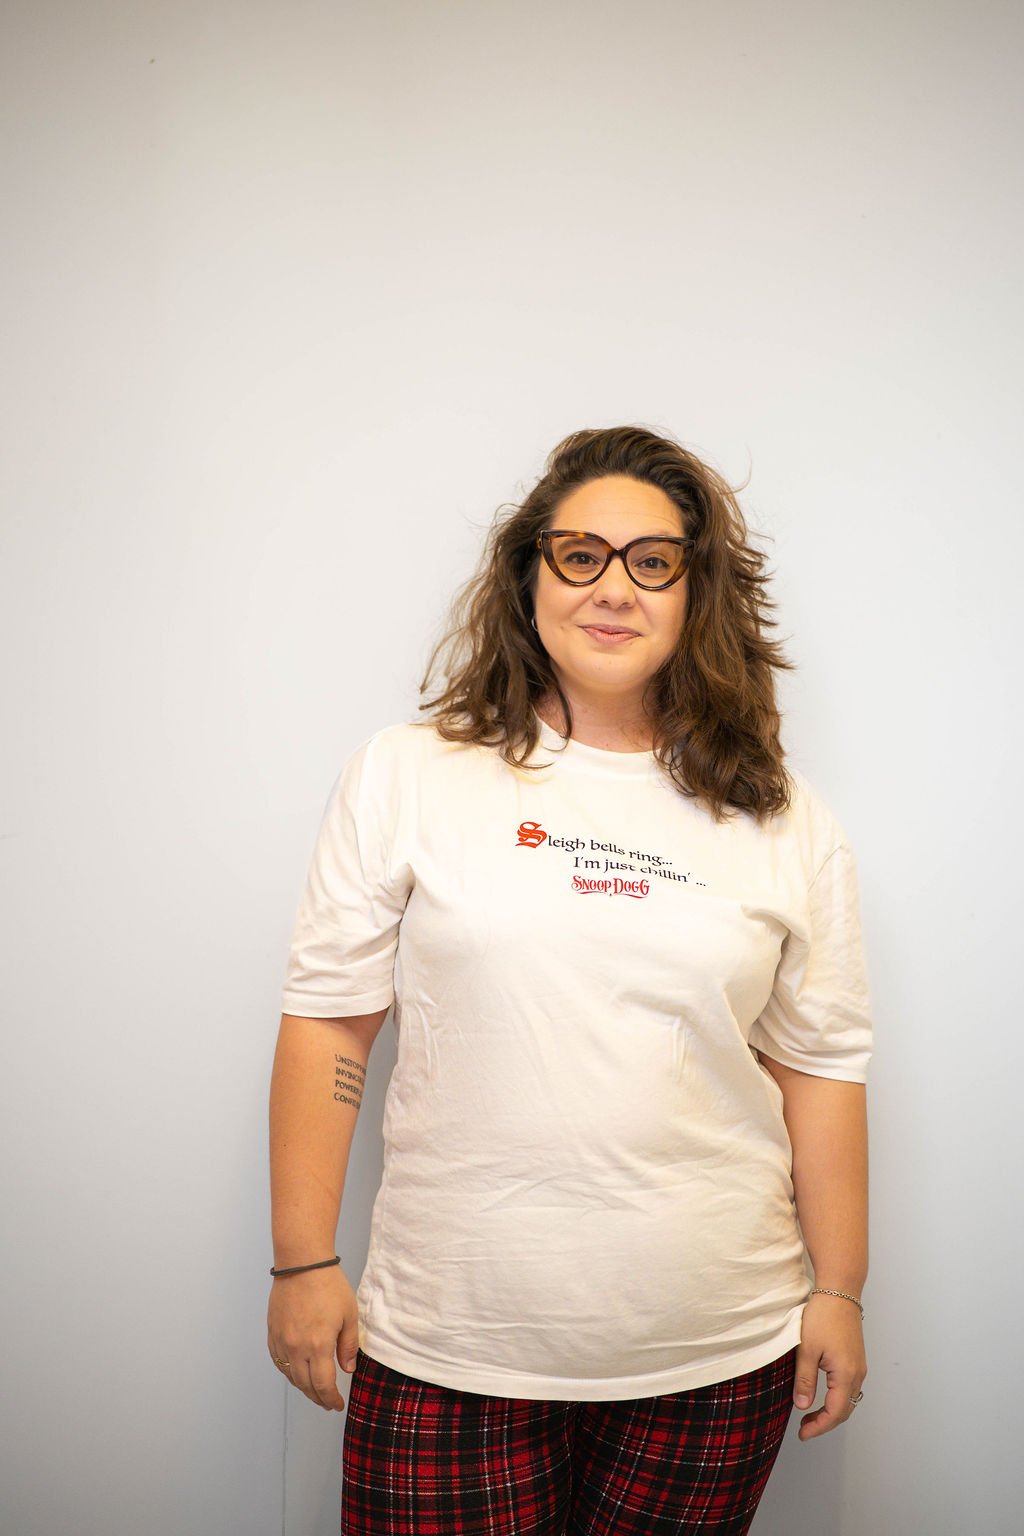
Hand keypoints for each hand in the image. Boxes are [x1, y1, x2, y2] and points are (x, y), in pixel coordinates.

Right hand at [266, 1264, 359, 1411]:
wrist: (302, 1263)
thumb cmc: (328, 1285)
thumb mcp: (349, 1315)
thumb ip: (348, 1346)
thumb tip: (348, 1369)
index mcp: (318, 1345)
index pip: (323, 1385)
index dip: (331, 1399)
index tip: (337, 1404)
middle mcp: (296, 1348)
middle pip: (305, 1385)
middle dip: (318, 1397)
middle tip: (327, 1402)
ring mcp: (282, 1341)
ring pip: (290, 1376)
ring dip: (303, 1387)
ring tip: (314, 1390)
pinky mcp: (273, 1333)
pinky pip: (279, 1362)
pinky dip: (288, 1372)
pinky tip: (297, 1372)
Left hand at [793, 1292, 866, 1440]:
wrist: (839, 1291)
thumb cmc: (823, 1316)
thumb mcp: (807, 1349)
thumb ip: (805, 1380)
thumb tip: (802, 1406)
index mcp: (846, 1374)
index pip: (835, 1412)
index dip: (819, 1427)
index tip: (803, 1433)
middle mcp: (857, 1373)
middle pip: (845, 1410)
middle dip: (825, 1422)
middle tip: (805, 1428)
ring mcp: (859, 1366)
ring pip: (849, 1399)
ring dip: (832, 1411)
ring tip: (810, 1414)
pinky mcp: (856, 1358)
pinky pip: (849, 1387)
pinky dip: (837, 1397)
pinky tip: (822, 1394)